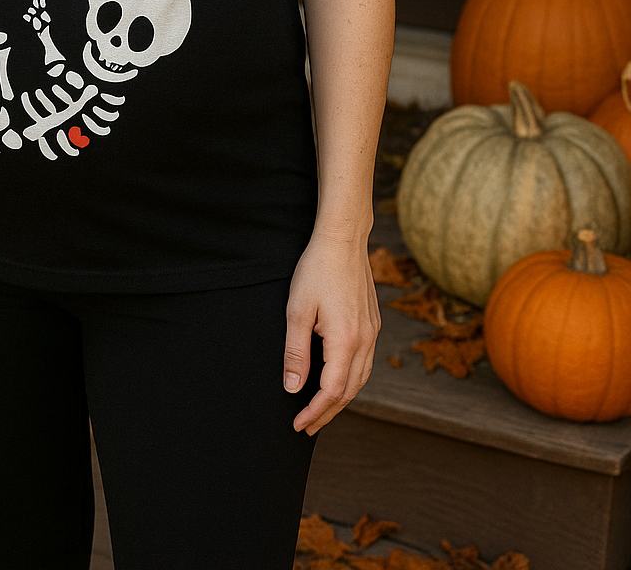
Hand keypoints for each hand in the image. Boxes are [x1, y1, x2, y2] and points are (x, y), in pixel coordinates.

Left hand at [283, 231, 379, 434]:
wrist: (344, 238)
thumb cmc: (317, 269)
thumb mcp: (297, 310)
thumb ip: (295, 352)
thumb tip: (292, 388)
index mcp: (346, 340)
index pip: (332, 391)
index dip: (315, 412)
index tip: (298, 424)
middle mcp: (365, 340)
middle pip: (349, 391)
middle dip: (327, 412)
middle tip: (306, 426)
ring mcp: (372, 331)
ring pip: (361, 378)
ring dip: (341, 398)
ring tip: (320, 409)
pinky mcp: (372, 322)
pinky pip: (365, 362)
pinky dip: (350, 379)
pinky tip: (336, 378)